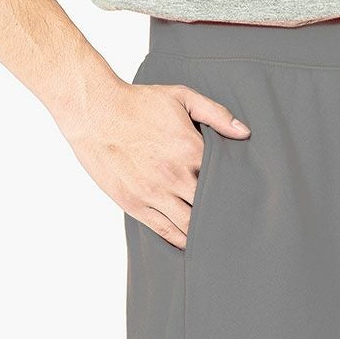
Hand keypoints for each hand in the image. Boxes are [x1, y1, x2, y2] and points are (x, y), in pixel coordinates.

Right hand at [55, 60, 250, 249]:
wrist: (95, 112)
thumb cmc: (138, 103)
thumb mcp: (181, 97)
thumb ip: (215, 114)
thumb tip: (244, 133)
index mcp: (190, 150)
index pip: (224, 180)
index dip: (235, 189)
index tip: (243, 196)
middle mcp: (174, 176)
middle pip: (210, 207)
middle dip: (223, 214)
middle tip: (234, 221)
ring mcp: (153, 193)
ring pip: (190, 225)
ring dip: (204, 231)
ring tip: (215, 235)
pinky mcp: (134, 204)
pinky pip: (164, 230)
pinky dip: (181, 240)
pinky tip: (190, 241)